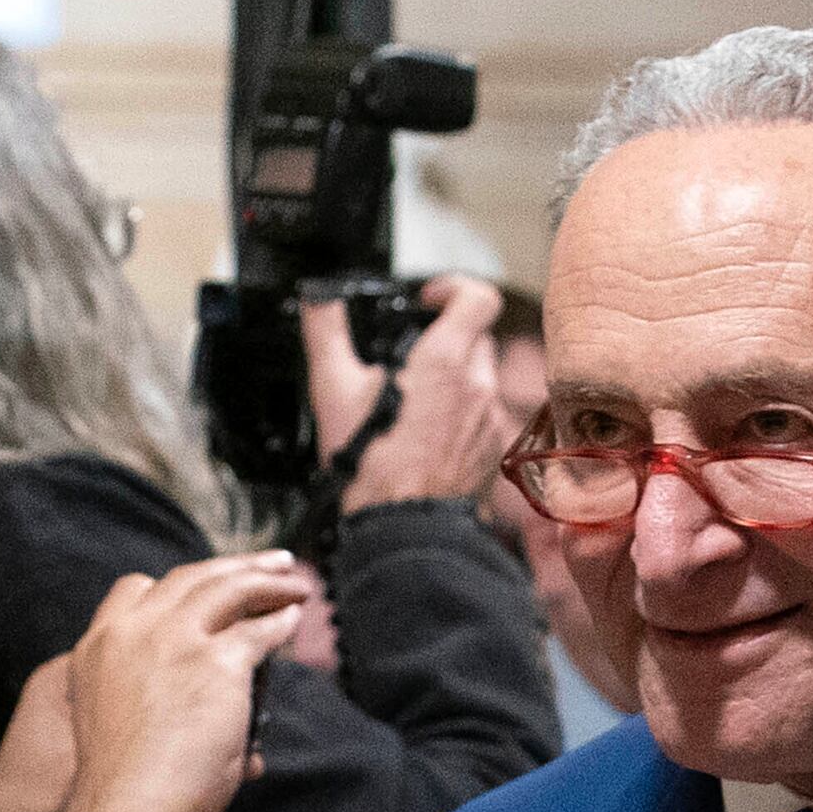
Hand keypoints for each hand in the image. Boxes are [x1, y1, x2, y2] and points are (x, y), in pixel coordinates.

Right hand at [33, 552, 314, 811]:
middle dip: (232, 566)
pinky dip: (281, 620)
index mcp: (99, 645)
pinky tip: (296, 618)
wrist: (127, 808)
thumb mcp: (121, 728)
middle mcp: (133, 632)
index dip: (174, 584)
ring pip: (226, 589)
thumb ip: (160, 710)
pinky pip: (259, 631)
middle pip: (188, 578)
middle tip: (269, 563)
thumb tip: (242, 751)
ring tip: (294, 580)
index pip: (133, 589)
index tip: (203, 585)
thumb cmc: (126, 790)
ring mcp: (175, 642)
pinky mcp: (216, 663)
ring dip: (266, 579)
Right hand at [309, 276, 518, 512]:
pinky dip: (462, 411)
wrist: (402, 525)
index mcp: (445, 362)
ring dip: (454, 376)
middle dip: (447, 336)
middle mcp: (478, 386)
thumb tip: (319, 299)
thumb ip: (326, 331)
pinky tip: (429, 429)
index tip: (430, 300)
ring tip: (415, 397)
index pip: (479, 297)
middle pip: (477, 336)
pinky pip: (484, 412)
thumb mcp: (333, 388)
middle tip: (412, 354)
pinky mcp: (493, 447)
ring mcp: (491, 418)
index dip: (455, 287)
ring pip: (482, 376)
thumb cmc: (371, 464)